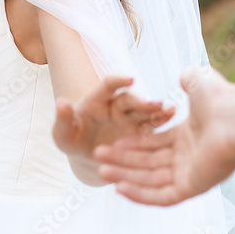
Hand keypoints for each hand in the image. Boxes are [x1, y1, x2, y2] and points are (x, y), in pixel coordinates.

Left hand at [52, 76, 174, 162]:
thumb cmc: (72, 139)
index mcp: (97, 100)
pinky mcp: (140, 131)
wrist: (87, 155)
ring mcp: (130, 118)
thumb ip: (63, 119)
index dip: (118, 81)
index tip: (129, 78)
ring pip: (145, 111)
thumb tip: (61, 103)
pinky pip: (153, 125)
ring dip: (157, 109)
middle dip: (141, 100)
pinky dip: (163, 120)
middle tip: (152, 103)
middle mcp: (116, 105)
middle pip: (130, 99)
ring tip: (169, 109)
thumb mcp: (62, 134)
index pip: (108, 86)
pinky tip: (173, 117)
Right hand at [93, 67, 234, 205]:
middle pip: (148, 163)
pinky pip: (162, 196)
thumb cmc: (222, 98)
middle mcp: (189, 157)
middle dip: (122, 161)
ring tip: (101, 171)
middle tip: (97, 157)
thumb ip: (188, 80)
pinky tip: (119, 188)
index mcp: (189, 137)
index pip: (154, 145)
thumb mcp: (199, 82)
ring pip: (151, 180)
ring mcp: (191, 174)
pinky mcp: (193, 187)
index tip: (110, 142)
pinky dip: (141, 194)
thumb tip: (182, 77)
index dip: (132, 145)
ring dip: (125, 177)